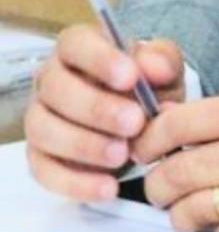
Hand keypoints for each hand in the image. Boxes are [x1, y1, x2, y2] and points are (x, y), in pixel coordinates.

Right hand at [25, 24, 183, 202]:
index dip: (99, 59)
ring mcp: (42, 119)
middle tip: (135, 123)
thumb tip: (154, 67)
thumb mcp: (164, 71)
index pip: (75, 43)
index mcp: (79, 48)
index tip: (131, 78)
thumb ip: (162, 62)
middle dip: (96, 108)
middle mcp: (52, 80)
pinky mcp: (40, 157)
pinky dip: (76, 182)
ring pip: (44, 130)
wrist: (144, 122)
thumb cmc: (149, 86)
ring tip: (122, 156)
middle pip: (56, 88)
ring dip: (83, 145)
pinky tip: (108, 187)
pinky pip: (45, 171)